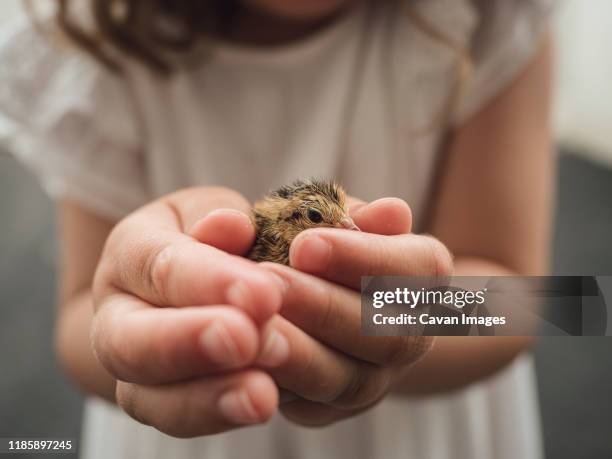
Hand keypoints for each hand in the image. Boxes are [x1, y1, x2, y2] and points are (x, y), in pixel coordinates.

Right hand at [91, 187, 286, 436]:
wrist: (187, 286)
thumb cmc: (207, 238)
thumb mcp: (210, 210)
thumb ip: (218, 216)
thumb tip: (231, 226)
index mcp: (130, 254)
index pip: (159, 264)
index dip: (207, 280)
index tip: (263, 293)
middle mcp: (117, 316)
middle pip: (130, 342)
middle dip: (190, 343)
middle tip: (247, 340)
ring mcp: (135, 368)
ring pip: (148, 398)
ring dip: (208, 397)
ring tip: (261, 395)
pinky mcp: (162, 403)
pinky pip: (179, 420)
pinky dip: (218, 415)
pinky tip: (261, 406)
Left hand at [257, 198, 451, 425]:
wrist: (290, 290)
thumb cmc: (306, 240)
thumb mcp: (319, 214)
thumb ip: (340, 211)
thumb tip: (391, 212)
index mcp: (421, 279)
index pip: (420, 268)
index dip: (365, 258)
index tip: (307, 243)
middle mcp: (409, 335)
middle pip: (390, 334)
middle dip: (326, 307)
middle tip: (268, 282)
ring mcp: (374, 379)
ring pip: (350, 380)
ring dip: (300, 354)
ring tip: (253, 326)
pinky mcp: (331, 409)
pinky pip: (311, 408)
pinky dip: (277, 385)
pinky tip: (243, 360)